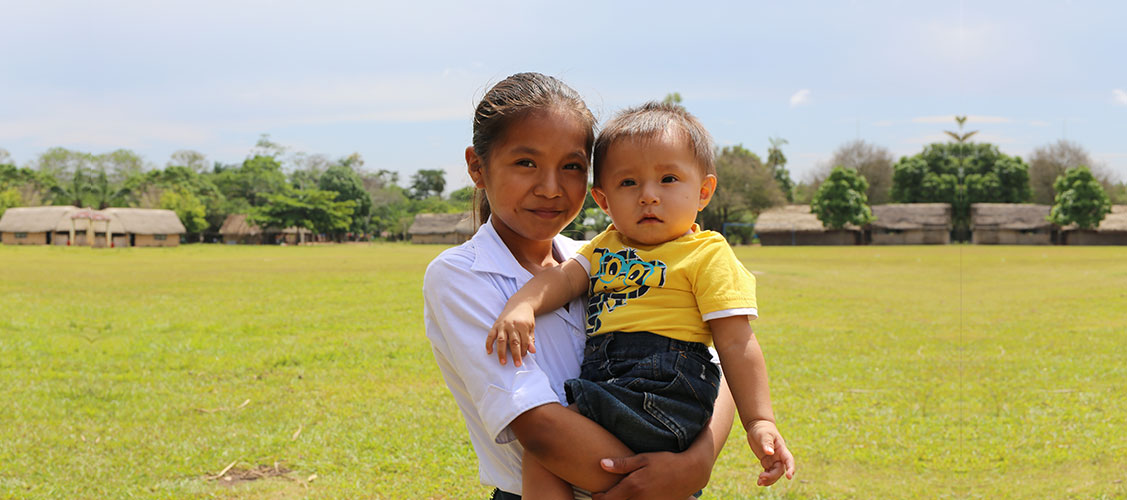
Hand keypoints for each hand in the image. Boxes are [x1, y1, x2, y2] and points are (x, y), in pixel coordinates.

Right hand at [485, 304, 535, 366]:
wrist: (519, 304)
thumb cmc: (526, 318)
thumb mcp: (531, 327)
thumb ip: (531, 339)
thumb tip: (532, 351)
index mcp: (522, 325)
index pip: (523, 341)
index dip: (524, 350)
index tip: (524, 357)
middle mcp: (511, 325)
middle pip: (513, 342)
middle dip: (515, 354)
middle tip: (517, 364)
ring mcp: (502, 325)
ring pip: (501, 340)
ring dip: (502, 352)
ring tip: (503, 362)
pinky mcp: (495, 325)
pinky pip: (490, 335)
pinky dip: (489, 344)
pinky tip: (489, 352)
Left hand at [590, 452, 706, 499]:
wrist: (690, 473)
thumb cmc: (665, 462)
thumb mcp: (643, 459)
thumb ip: (622, 464)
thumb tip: (601, 464)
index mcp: (633, 487)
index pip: (606, 499)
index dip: (598, 497)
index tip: (597, 491)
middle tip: (606, 494)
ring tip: (620, 495)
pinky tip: (634, 497)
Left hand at [746, 420, 794, 485]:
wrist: (758, 427)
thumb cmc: (763, 429)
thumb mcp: (764, 434)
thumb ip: (767, 443)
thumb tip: (769, 452)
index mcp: (781, 449)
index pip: (789, 460)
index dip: (790, 468)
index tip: (789, 477)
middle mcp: (779, 456)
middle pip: (780, 470)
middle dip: (772, 476)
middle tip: (761, 477)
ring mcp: (773, 460)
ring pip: (774, 474)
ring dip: (769, 480)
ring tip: (759, 483)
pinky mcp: (767, 462)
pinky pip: (768, 473)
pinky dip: (765, 478)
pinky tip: (759, 482)